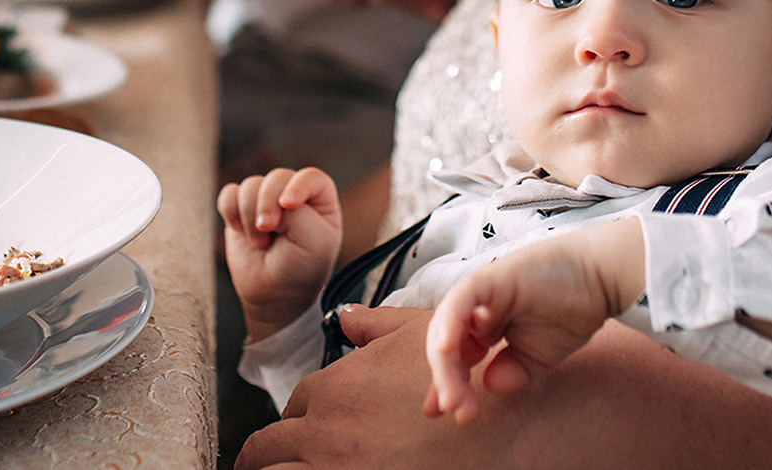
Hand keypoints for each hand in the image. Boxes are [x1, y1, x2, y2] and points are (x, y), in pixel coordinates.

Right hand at [217, 167, 341, 341]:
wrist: (274, 296)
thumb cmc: (301, 269)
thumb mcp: (314, 243)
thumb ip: (298, 214)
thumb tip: (271, 200)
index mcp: (319, 198)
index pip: (310, 176)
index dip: (297, 186)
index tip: (287, 205)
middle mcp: (292, 193)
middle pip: (277, 177)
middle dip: (267, 204)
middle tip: (268, 230)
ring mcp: (266, 200)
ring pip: (251, 185)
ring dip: (249, 215)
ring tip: (260, 242)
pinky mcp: (241, 209)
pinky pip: (229, 194)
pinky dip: (230, 210)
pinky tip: (240, 230)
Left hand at [235, 307, 514, 468]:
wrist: (506, 419)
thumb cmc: (465, 371)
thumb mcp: (418, 333)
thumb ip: (373, 325)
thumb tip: (346, 317)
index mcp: (337, 387)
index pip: (291, 407)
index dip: (295, 420)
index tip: (297, 433)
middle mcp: (328, 431)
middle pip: (266, 449)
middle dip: (266, 456)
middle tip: (265, 465)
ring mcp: (340, 468)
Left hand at [423, 221, 643, 424]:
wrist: (601, 278)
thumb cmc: (572, 311)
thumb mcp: (537, 356)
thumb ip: (512, 372)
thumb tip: (489, 385)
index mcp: (486, 324)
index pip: (456, 355)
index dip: (448, 383)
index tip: (443, 412)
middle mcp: (478, 307)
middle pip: (447, 343)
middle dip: (447, 380)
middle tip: (455, 410)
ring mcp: (482, 291)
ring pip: (447, 325)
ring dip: (446, 364)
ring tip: (453, 398)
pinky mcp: (489, 277)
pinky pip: (460, 300)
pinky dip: (450, 323)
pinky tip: (446, 350)